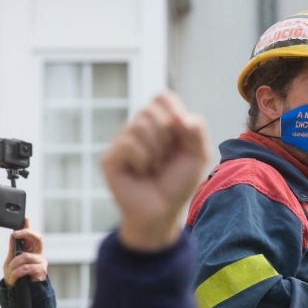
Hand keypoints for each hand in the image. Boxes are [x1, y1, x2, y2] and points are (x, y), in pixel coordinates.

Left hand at [3, 218, 46, 287]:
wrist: (18, 290)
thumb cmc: (16, 275)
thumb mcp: (11, 260)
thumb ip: (13, 248)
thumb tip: (13, 236)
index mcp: (31, 250)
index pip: (32, 236)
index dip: (29, 227)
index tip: (24, 219)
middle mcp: (38, 253)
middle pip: (38, 238)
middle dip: (27, 234)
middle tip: (15, 234)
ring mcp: (41, 261)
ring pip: (25, 256)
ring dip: (14, 265)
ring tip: (10, 272)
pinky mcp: (41, 270)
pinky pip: (26, 268)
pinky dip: (16, 273)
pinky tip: (15, 277)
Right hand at [102, 92, 208, 252]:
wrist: (163, 211)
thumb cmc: (178, 182)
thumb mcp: (197, 154)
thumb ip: (196, 129)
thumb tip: (179, 116)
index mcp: (158, 123)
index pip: (162, 96)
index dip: (174, 110)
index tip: (182, 133)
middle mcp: (137, 128)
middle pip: (151, 109)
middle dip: (168, 135)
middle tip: (167, 156)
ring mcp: (121, 142)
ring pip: (140, 125)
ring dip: (157, 150)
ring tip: (155, 166)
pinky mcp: (109, 157)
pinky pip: (129, 143)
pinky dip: (143, 159)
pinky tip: (142, 171)